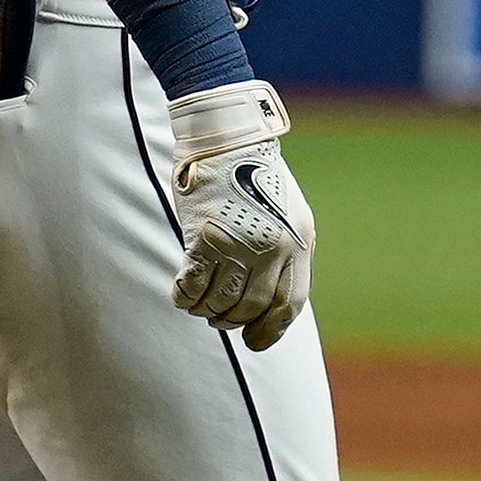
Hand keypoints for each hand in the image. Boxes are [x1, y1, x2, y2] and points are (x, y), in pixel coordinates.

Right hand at [165, 83, 313, 350]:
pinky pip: (193, 286)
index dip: (271, 330)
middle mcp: (273, 248)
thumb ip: (284, 253)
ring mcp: (240, 245)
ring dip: (207, 310)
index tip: (254, 342)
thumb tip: (266, 301)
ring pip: (221, 301)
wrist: (227, 138)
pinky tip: (181, 295)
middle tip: (218, 318)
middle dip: (232, 320)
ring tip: (200, 305)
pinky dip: (185, 297)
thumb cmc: (254, 175)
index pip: (289, 304)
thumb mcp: (287, 214)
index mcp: (299, 242)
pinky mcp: (205, 239)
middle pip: (252, 307)